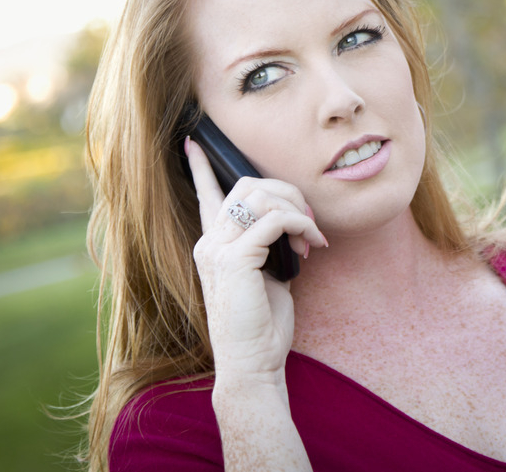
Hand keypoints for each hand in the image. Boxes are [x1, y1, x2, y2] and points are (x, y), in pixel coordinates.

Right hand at [185, 138, 326, 378]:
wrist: (253, 363)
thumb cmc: (262, 324)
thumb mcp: (267, 275)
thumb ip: (269, 244)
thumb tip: (292, 223)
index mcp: (213, 245)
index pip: (204, 195)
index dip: (200, 167)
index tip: (193, 141)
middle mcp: (208, 242)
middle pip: (246, 185)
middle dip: (286, 190)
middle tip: (309, 219)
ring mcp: (217, 250)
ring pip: (261, 197)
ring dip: (297, 209)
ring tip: (312, 237)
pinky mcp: (234, 260)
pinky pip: (274, 220)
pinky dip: (300, 224)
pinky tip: (312, 244)